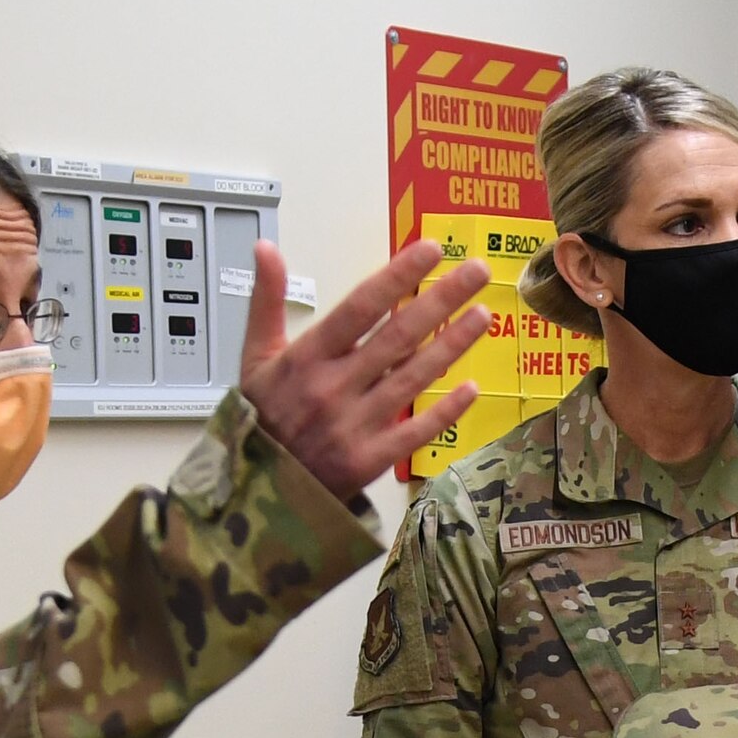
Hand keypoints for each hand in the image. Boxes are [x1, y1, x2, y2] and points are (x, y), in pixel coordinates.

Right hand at [238, 239, 489, 500]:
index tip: (431, 250)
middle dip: (441, 300)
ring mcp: (353, 426)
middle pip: (397, 336)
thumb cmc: (263, 416)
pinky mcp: (369, 461)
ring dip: (451, 346)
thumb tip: (266, 247)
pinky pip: (415, 432)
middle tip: (476, 271)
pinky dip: (444, 411)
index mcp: (306, 357)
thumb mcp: (255, 357)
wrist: (258, 490)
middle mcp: (333, 388)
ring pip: (412, 379)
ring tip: (483, 316)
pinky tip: (472, 388)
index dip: (397, 277)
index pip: (360, 308)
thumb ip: (265, 300)